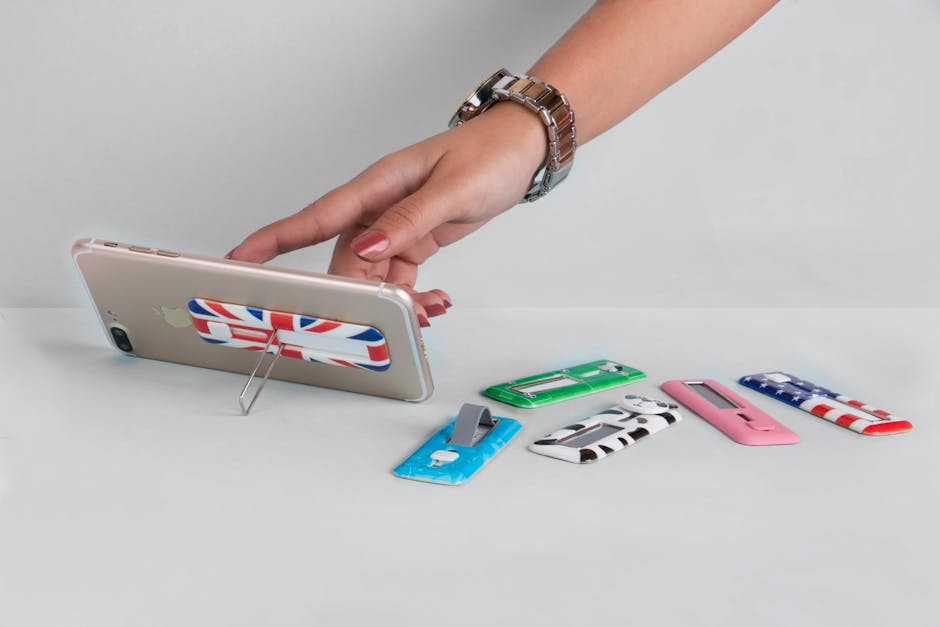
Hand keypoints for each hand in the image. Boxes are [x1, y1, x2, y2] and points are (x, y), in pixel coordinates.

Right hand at [226, 102, 545, 325]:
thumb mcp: (452, 189)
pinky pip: (398, 278)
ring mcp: (394, 225)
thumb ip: (409, 220)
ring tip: (426, 312)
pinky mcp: (413, 240)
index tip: (241, 257)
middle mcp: (379, 207)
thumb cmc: (488, 156)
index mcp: (378, 185)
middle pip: (347, 262)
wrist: (521, 151)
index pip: (317, 215)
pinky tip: (432, 303)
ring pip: (373, 277)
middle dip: (359, 296)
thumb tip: (368, 247)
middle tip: (384, 321)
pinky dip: (411, 296)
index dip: (276, 238)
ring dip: (395, 302)